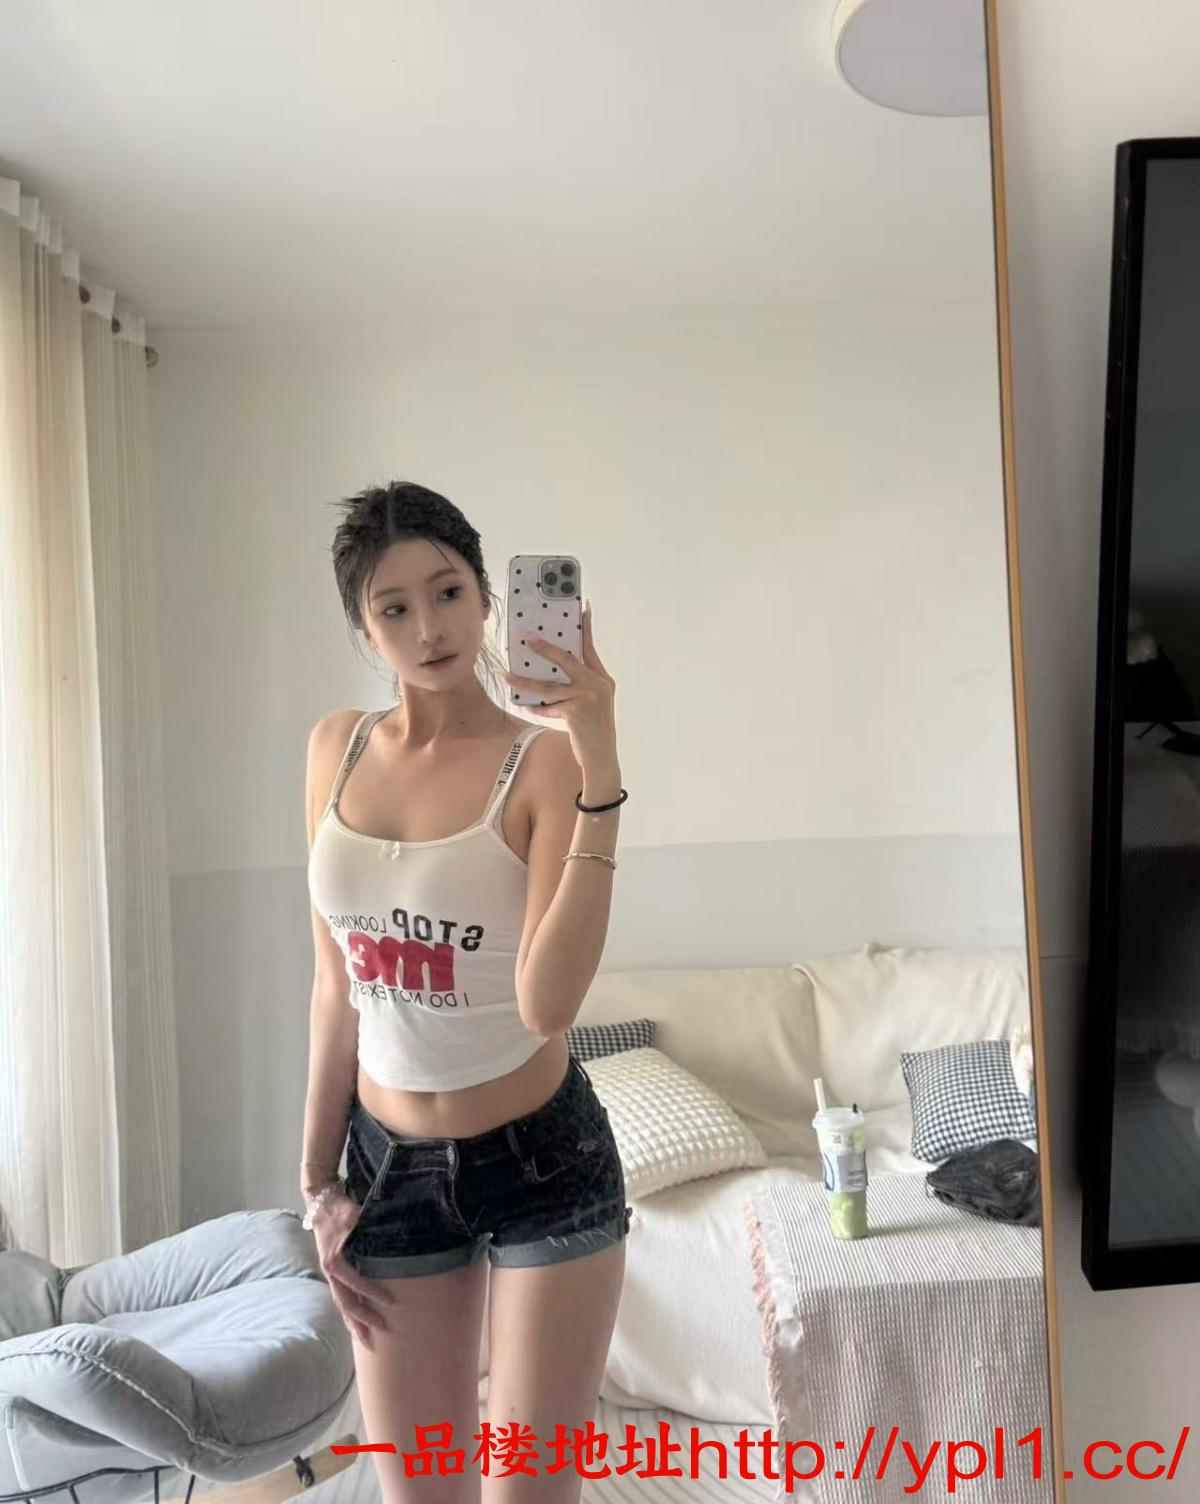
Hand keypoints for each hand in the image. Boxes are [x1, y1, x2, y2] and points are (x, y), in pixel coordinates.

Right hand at [311, 1187, 395, 1349]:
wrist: (320, 1201)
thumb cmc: (339, 1208)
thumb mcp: (354, 1216)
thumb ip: (368, 1227)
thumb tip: (391, 1234)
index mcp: (334, 1263)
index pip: (356, 1285)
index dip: (374, 1295)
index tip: (392, 1303)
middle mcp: (330, 1272)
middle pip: (346, 1303)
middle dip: (363, 1320)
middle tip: (382, 1331)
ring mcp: (329, 1273)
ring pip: (341, 1304)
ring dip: (353, 1322)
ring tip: (365, 1339)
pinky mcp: (331, 1271)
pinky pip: (340, 1296)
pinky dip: (348, 1311)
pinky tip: (354, 1321)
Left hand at [501, 602, 617, 770]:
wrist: (602, 757)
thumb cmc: (594, 729)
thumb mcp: (593, 702)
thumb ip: (579, 685)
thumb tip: (550, 673)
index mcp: (603, 678)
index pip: (590, 648)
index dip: (585, 627)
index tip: (583, 607)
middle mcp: (596, 684)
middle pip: (566, 659)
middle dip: (544, 648)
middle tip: (525, 638)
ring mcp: (586, 697)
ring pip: (548, 686)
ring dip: (523, 681)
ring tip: (505, 675)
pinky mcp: (575, 712)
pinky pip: (548, 707)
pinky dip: (536, 708)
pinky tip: (526, 707)